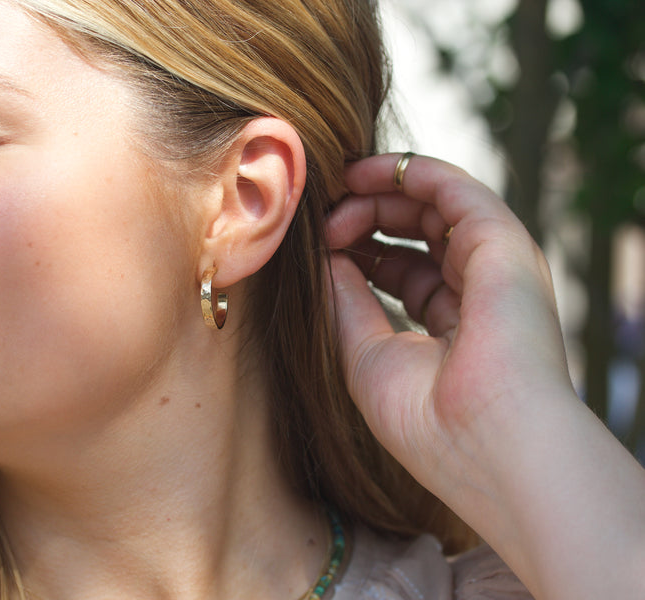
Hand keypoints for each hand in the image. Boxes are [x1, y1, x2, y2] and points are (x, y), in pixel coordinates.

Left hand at [327, 153, 570, 489]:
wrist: (483, 442)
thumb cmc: (424, 416)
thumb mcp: (366, 354)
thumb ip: (346, 302)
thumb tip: (322, 260)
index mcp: (453, 325)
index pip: (403, 272)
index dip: (359, 251)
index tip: (316, 244)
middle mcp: (478, 290)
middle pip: (416, 235)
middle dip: (363, 219)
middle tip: (319, 220)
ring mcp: (493, 264)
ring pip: (433, 205)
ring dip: (377, 194)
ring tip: (332, 196)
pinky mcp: (501, 240)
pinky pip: (451, 188)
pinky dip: (406, 172)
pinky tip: (360, 173)